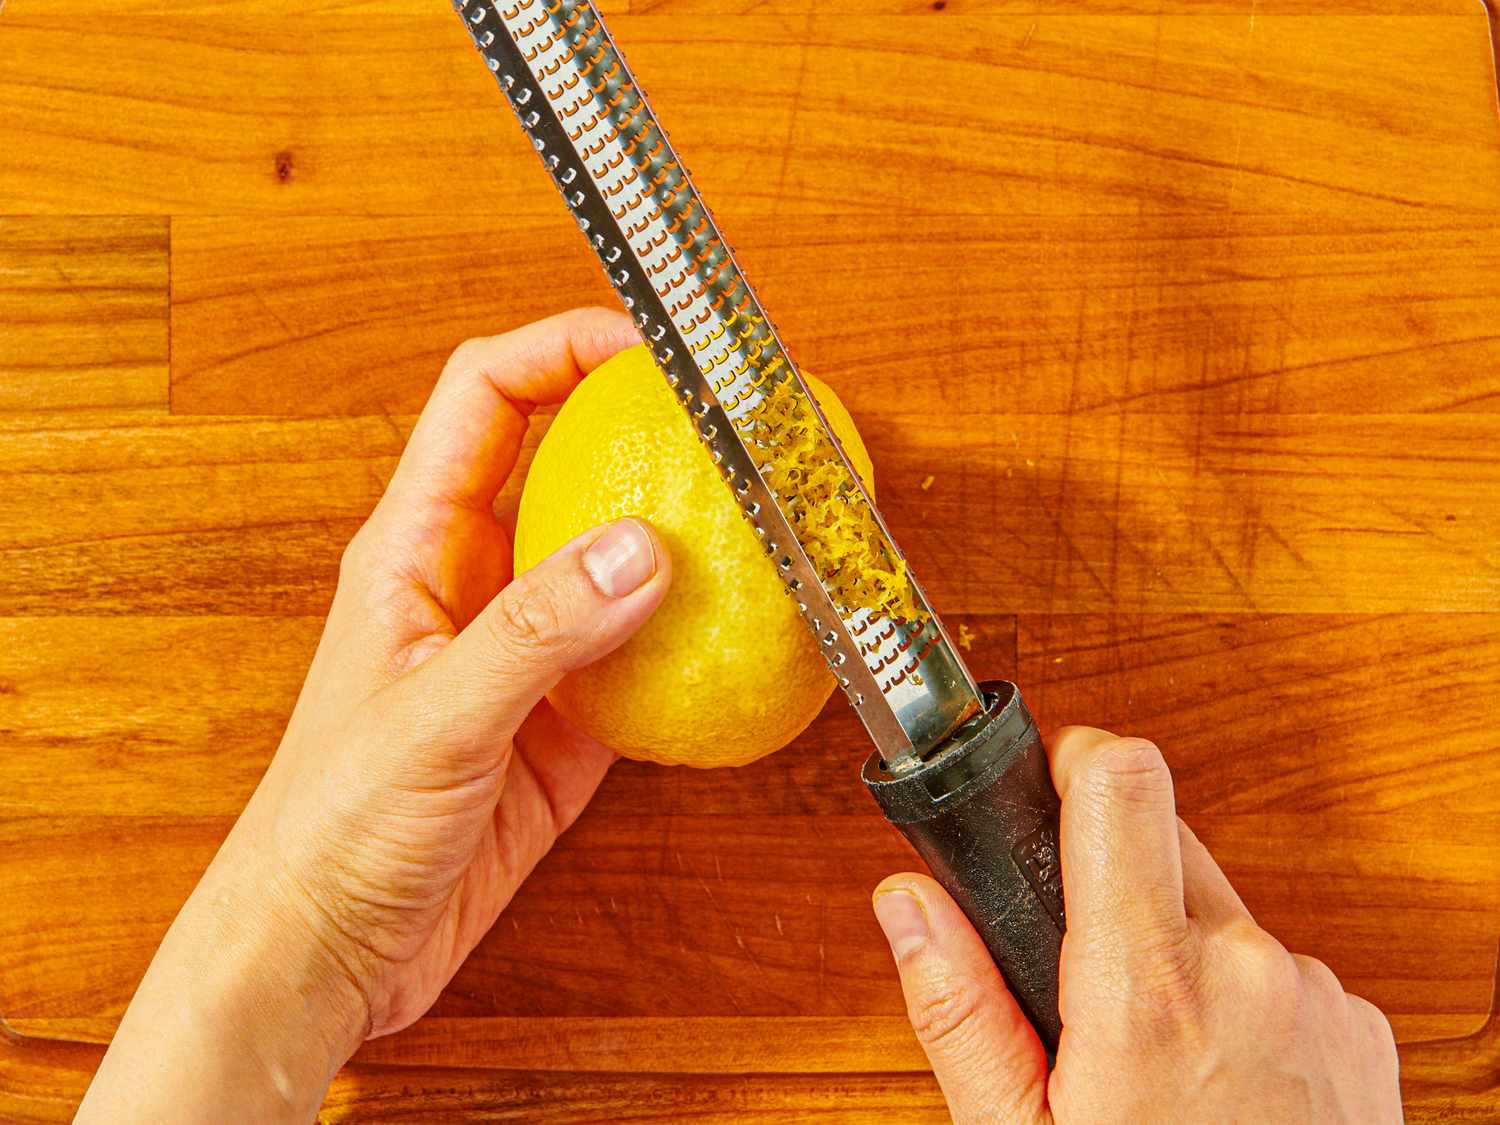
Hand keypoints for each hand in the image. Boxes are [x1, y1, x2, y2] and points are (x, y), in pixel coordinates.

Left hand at [78, 308, 669, 1122]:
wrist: (329, 951)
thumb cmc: (332, 829)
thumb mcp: (433, 719)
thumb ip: (536, 634)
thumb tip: (640, 551)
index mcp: (414, 550)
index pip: (486, 397)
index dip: (562, 347)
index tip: (645, 346)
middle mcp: (472, 582)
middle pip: (562, 458)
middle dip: (638, 425)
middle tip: (723, 420)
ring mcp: (523, 651)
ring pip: (611, 555)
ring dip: (679, 531)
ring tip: (752, 513)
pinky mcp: (562, 723)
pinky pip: (640, 656)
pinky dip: (691, 641)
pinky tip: (739, 638)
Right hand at [872, 728, 1401, 1122]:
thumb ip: (957, 1007)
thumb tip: (906, 901)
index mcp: (1148, 990)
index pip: (1124, 782)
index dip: (1076, 757)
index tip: (1048, 779)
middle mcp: (1249, 971)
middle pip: (1162, 837)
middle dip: (1108, 879)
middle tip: (1079, 974)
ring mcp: (1315, 995)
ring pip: (1218, 906)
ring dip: (1175, 945)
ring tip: (1151, 1048)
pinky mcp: (1358, 1022)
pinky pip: (1274, 962)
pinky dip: (1236, 993)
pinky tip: (1212, 1074)